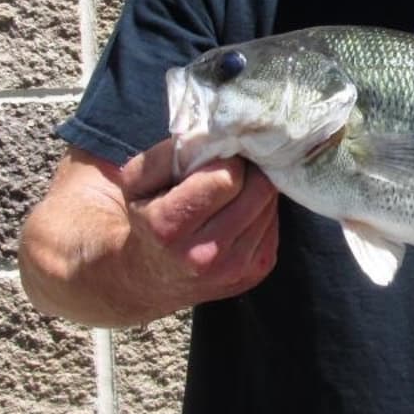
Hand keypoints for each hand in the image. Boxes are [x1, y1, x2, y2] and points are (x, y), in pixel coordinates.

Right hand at [121, 138, 279, 309]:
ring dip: (256, 191)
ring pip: (270, 204)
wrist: (152, 277)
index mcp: (169, 228)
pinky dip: (262, 211)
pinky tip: (240, 213)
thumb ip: (168, 154)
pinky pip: (275, 223)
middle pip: (258, 189)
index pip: (227, 177)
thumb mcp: (137, 182)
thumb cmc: (147, 217)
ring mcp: (234, 268)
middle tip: (233, 170)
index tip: (218, 160)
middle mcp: (204, 255)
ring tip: (234, 192)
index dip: (227, 160)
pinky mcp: (257, 271)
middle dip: (247, 172)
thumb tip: (211, 136)